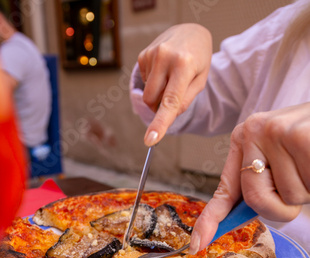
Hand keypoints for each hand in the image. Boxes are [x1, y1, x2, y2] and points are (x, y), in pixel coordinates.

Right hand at [137, 24, 211, 145]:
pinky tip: (163, 70)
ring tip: (170, 77)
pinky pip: (144, 82)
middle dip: (160, 107)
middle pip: (153, 101)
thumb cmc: (198, 60)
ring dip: (157, 94)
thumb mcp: (200, 80)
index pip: (170, 101)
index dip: (160, 123)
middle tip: (174, 93)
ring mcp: (151, 54)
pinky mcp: (142, 55)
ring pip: (147, 94)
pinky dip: (153, 82)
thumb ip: (185, 101)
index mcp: (184, 65)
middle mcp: (165, 57)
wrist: (190, 31)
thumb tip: (167, 116)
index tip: (150, 140)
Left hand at [190, 103, 309, 252]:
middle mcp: (254, 131)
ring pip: (288, 198)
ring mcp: (275, 132)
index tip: (197, 244)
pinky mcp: (299, 136)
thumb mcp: (281, 158)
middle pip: (256, 200)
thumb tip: (237, 218)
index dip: (210, 220)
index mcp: (245, 137)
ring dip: (307, 191)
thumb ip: (260, 184)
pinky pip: (304, 189)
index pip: (225, 190)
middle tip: (301, 181)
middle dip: (282, 207)